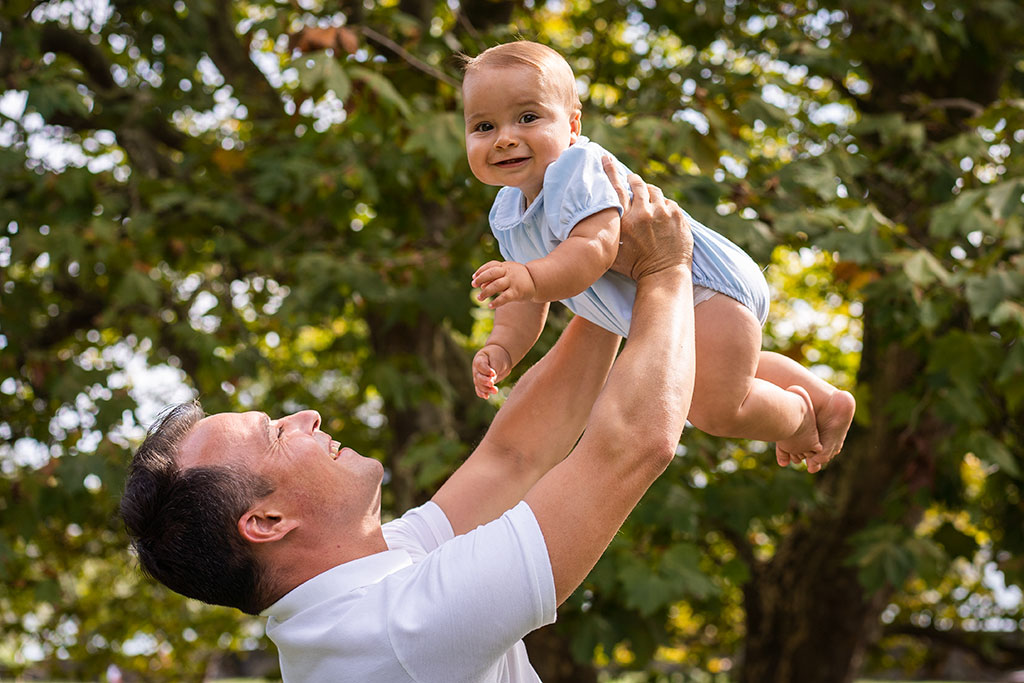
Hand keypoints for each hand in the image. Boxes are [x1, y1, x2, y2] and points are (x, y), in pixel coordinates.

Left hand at [472, 260, 537, 307]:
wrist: (537, 282)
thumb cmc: (518, 278)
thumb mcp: (507, 274)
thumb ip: (494, 278)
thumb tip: (481, 285)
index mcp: (505, 266)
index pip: (491, 265)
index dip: (481, 270)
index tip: (473, 277)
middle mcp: (509, 272)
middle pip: (492, 273)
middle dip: (481, 278)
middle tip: (473, 285)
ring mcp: (513, 282)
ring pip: (497, 285)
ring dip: (486, 292)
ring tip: (479, 298)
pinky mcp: (517, 292)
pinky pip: (505, 297)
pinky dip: (496, 301)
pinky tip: (490, 305)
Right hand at [472, 345, 513, 397]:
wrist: (500, 358)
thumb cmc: (498, 357)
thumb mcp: (497, 360)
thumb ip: (494, 369)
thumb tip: (491, 382)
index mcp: (479, 359)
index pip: (480, 365)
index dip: (486, 370)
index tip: (493, 373)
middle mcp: (477, 369)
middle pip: (478, 376)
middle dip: (485, 381)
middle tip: (491, 383)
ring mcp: (478, 377)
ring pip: (479, 385)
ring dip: (486, 389)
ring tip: (495, 390)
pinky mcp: (482, 383)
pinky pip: (479, 389)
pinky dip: (482, 393)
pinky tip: (486, 396)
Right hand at [601, 156, 692, 281]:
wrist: (664, 275)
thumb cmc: (634, 267)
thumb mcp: (611, 251)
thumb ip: (603, 234)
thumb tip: (591, 223)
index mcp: (626, 220)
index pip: (616, 188)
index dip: (610, 171)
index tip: (606, 159)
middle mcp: (645, 212)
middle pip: (638, 185)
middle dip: (633, 180)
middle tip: (631, 179)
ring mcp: (663, 213)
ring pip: (654, 192)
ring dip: (649, 193)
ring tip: (647, 199)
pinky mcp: (678, 215)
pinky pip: (668, 202)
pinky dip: (662, 205)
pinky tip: (659, 214)